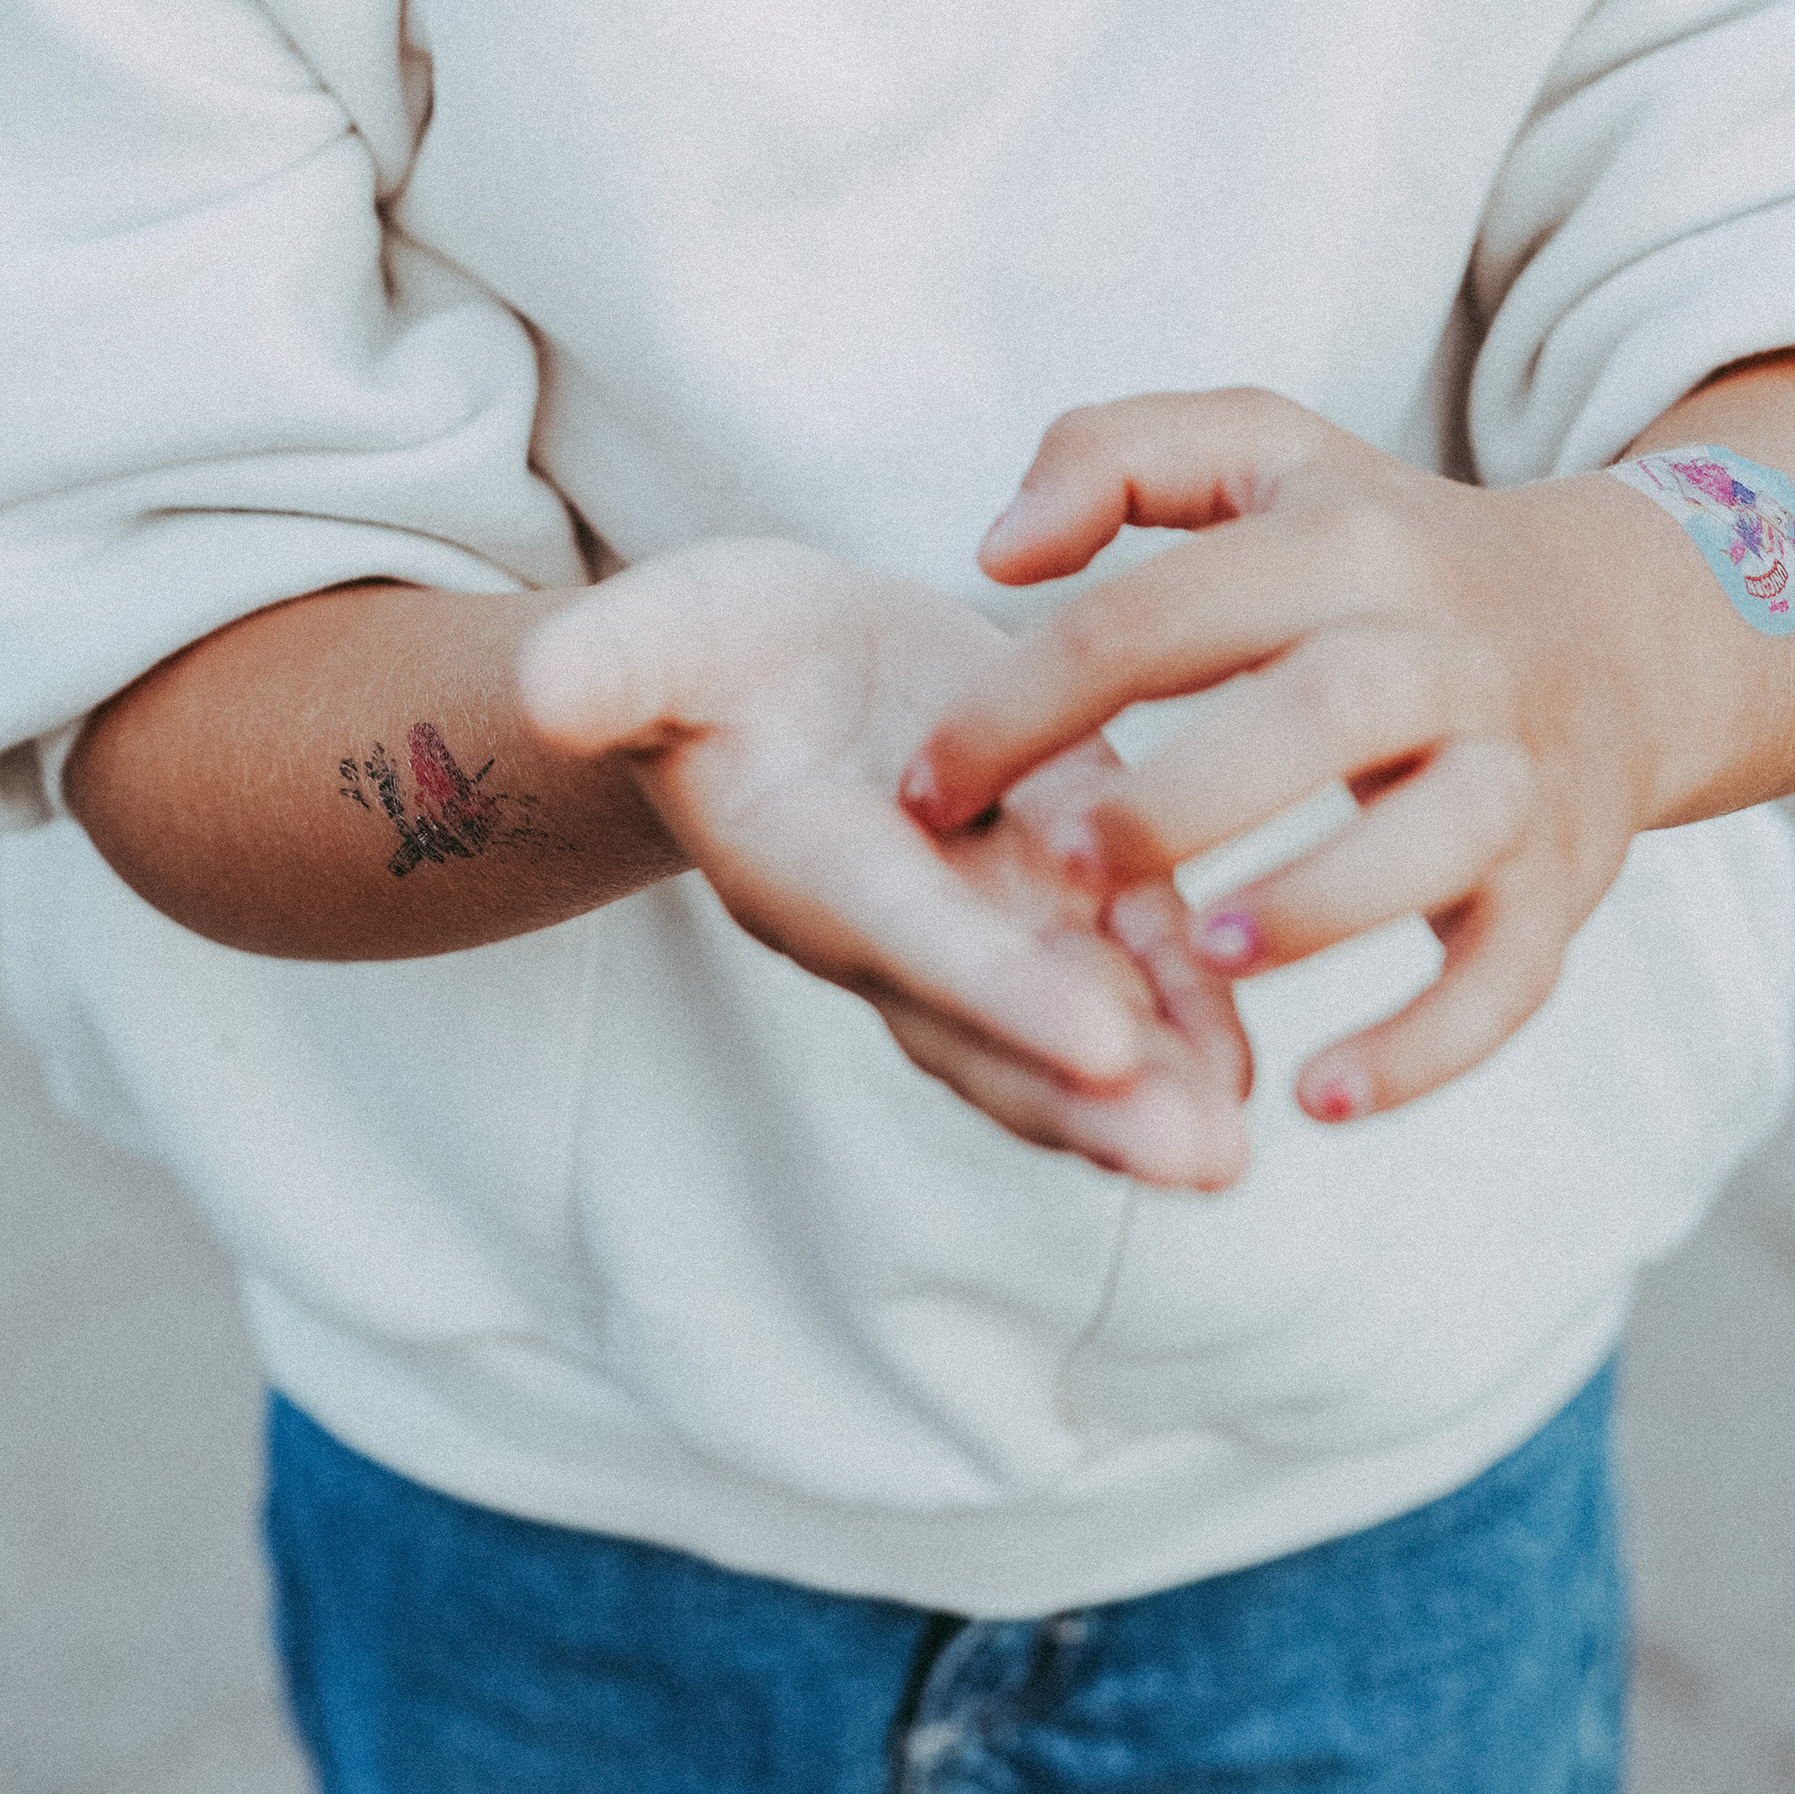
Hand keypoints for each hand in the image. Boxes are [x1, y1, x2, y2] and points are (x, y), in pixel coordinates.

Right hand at [520, 540, 1251, 1186]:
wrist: (750, 669)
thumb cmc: (692, 652)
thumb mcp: (655, 633)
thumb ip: (613, 665)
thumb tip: (551, 687)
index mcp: (804, 858)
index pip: (911, 936)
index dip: (1001, 990)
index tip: (1101, 1046)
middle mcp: (890, 921)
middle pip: (996, 1028)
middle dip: (1093, 1099)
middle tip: (1200, 1160)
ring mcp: (970, 911)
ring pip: (1066, 1018)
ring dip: (1153, 1084)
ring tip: (1233, 1147)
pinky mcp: (1038, 872)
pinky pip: (1112, 958)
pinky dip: (1175, 1009)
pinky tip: (1243, 1060)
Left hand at [900, 391, 1676, 1126]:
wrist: (1624, 626)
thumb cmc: (1383, 544)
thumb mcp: (1260, 452)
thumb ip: (1109, 455)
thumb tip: (995, 553)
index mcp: (1344, 540)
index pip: (1165, 610)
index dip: (1030, 700)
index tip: (926, 787)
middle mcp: (1441, 648)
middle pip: (1322, 709)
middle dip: (1187, 793)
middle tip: (1067, 868)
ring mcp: (1513, 767)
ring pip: (1436, 837)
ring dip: (1316, 905)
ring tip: (1201, 955)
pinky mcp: (1560, 879)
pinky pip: (1513, 976)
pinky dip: (1429, 1045)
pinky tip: (1323, 1098)